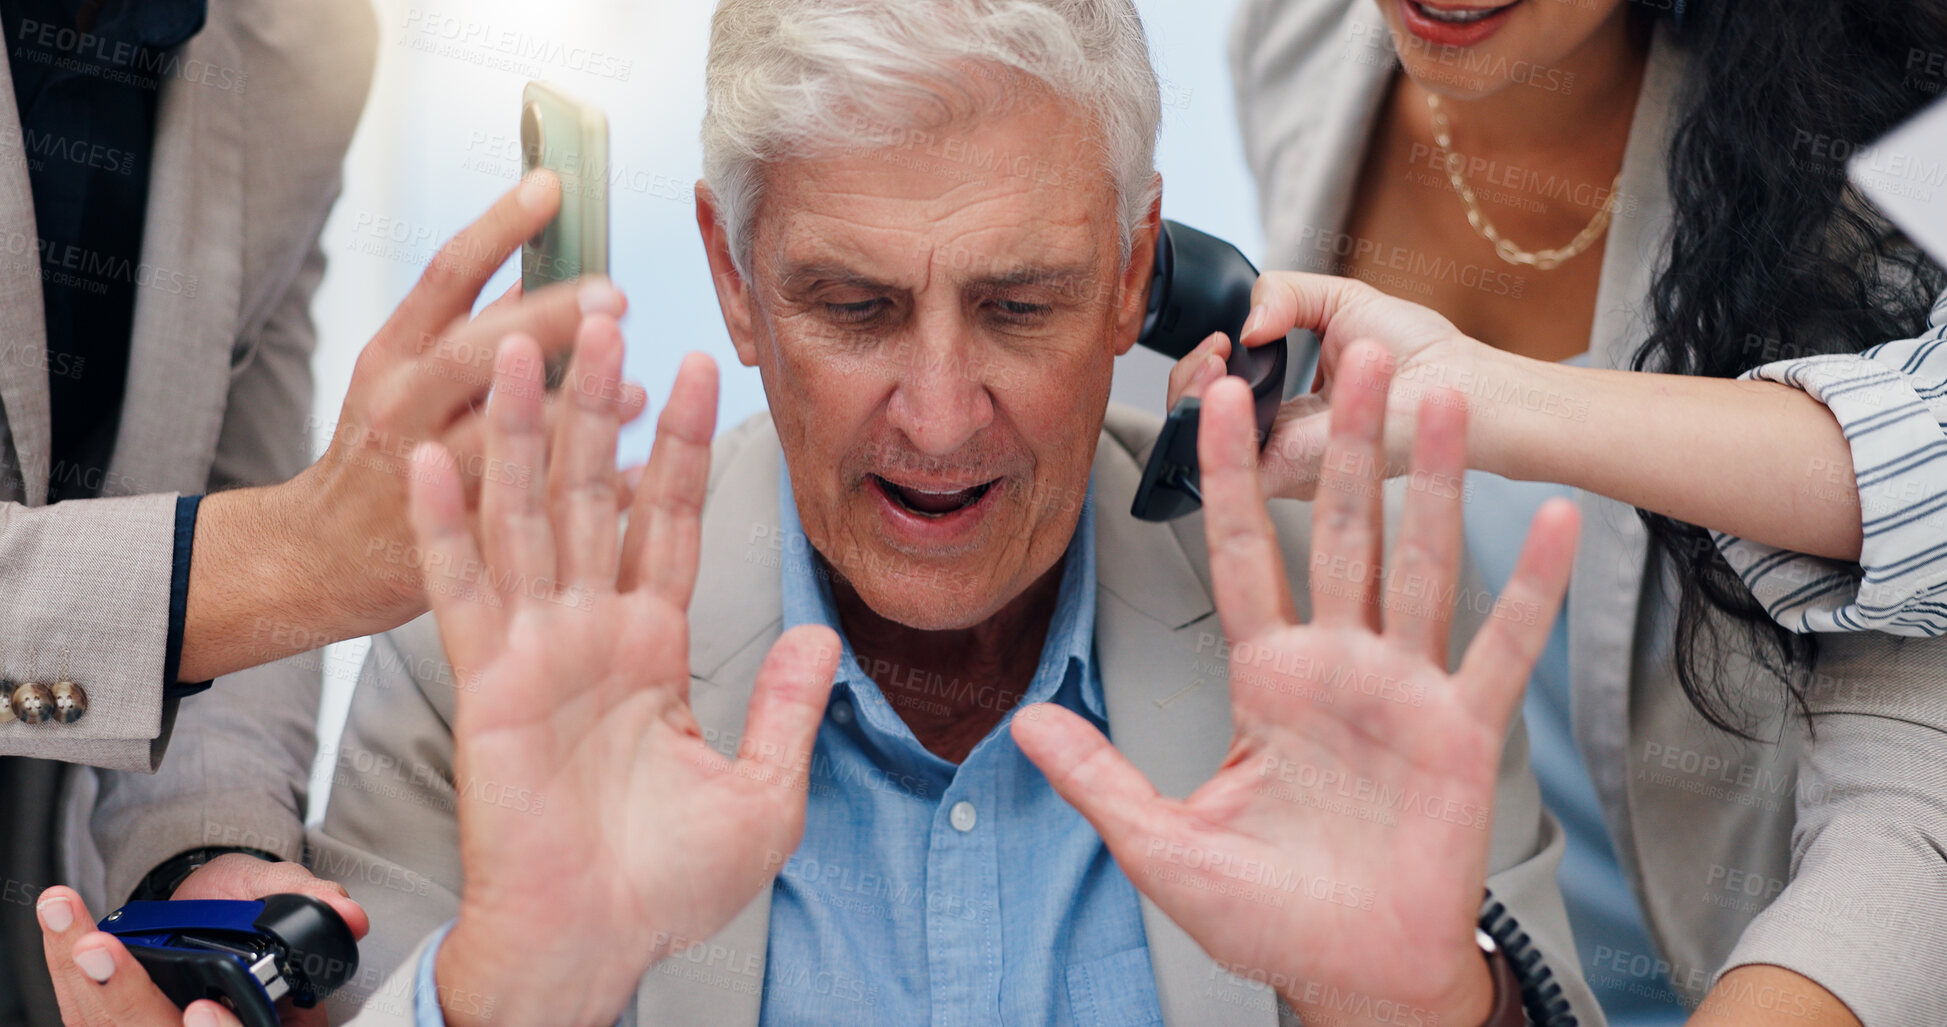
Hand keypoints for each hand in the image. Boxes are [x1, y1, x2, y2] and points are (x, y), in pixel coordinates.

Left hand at [37, 858, 368, 1026]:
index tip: (203, 1008)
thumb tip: (345, 913)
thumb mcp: (281, 892)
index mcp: (258, 1022)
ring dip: (81, 975)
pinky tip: (61, 923)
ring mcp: (154, 1026)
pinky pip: (83, 1010)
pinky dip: (66, 965)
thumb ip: (307, 898)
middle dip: (122, 998)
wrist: (216, 900)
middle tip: (97, 950)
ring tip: (69, 921)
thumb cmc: (248, 905)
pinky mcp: (117, 1016)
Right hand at [180, 172, 646, 681]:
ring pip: (500, 439)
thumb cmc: (380, 450)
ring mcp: (422, 473)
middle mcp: (402, 405)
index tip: (551, 187)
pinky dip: (587, 495)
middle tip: (614, 299)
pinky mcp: (450, 537)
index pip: (444, 276)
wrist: (318, 556)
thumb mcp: (404, 377)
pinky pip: (531, 512)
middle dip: (545, 322)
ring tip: (637, 393)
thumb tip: (541, 267)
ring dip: (572, 414)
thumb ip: (472, 327)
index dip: (497, 228)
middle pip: (472, 353)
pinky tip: (640, 476)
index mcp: (394, 353)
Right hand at [406, 325, 839, 1026]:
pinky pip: (462, 591)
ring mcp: (536, 650)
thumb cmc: (667, 884)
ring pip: (530, 517)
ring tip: (527, 349)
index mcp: (654, 645)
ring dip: (527, 435)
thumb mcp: (761, 790)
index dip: (684, 446)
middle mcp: (592, 632)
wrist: (596, 945)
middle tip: (607, 317)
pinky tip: (436, 456)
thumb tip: (819, 638)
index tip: (706, 369)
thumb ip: (784, 706)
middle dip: (605, 407)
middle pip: (597, 494)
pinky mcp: (486, 683)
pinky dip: (445, 524)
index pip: (671, 520)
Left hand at [1018, 342, 1578, 1026]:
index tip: (1223, 401)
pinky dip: (1527, 590)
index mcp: (1268, 678)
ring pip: (1422, 566)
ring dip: (1436, 484)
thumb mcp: (1162, 842)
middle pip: (1344, 533)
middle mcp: (1340, 667)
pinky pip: (1498, 651)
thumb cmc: (1267, 914)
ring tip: (1444, 401)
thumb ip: (1099, 777)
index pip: (1244, 555)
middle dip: (1346, 444)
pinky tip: (1550, 524)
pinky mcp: (1463, 732)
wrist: (1351, 972)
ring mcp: (1405, 692)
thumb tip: (1026, 721)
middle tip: (1357, 354)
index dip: (1232, 479)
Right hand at [1165, 272, 1486, 499]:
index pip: (1219, 405)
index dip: (1201, 369)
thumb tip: (1244, 325)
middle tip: (1215, 347)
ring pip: (1195, 445)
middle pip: (1195, 428)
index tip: (1224, 335)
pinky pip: (1220, 457)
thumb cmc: (1424, 355)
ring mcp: (1281, 465)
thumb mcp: (1340, 301)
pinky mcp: (1288, 473)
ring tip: (1215, 357)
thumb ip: (1283, 295)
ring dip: (1189, 394)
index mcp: (1289, 418)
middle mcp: (1281, 447)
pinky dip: (1205, 415)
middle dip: (1184, 382)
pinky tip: (1222, 380)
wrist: (1463, 387)